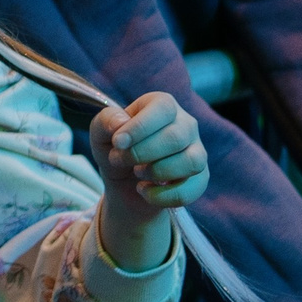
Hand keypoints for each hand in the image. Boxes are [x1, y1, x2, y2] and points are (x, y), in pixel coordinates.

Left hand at [89, 91, 207, 270]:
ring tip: (138, 175)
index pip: (162, 107)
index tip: (117, 143)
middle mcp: (186, 126)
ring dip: (158, 171)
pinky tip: (147, 193)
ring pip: (192, 159)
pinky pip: (194, 188)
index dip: (139, 126)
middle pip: (179, 134)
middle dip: (144, 152)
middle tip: (124, 162)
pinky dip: (167, 195)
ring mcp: (198, 153)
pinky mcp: (201, 180)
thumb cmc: (113, 151)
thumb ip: (106, 121)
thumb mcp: (99, 134)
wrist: (124, 186)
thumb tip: (124, 125)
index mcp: (161, 107)